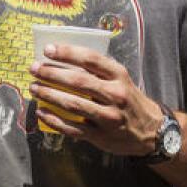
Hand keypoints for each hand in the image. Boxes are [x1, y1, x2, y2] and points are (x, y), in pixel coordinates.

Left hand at [28, 43, 163, 156]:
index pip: (90, 59)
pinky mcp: (101, 136)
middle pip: (78, 81)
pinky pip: (72, 128)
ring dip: (49, 95)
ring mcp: (108, 117)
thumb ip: (97, 71)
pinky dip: (54, 120)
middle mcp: (115, 95)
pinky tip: (41, 111)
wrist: (153, 132)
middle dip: (52, 74)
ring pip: (73, 104)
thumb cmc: (128, 99)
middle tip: (34, 69)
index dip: (67, 53)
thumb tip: (60, 59)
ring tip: (33, 88)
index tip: (47, 49)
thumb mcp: (120, 80)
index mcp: (119, 76)